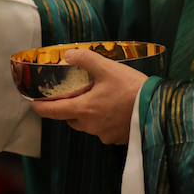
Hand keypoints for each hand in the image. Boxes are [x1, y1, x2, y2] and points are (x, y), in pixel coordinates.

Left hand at [30, 48, 146, 143]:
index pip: (52, 112)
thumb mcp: (107, 68)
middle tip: (74, 94)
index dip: (40, 107)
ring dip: (86, 114)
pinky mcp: (117, 139)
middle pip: (70, 118)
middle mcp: (90, 125)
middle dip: (68, 108)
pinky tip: (113, 109)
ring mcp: (104, 134)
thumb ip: (85, 59)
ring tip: (97, 98)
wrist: (159, 110)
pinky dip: (103, 120)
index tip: (34, 103)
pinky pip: (103, 130)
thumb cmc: (132, 89)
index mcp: (83, 109)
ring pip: (86, 125)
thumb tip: (68, 55)